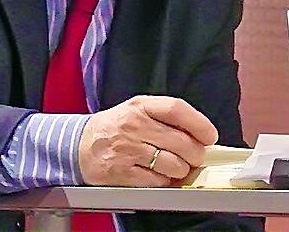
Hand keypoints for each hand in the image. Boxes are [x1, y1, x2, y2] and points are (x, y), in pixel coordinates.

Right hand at [77, 95, 217, 186]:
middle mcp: (134, 126)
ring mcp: (128, 150)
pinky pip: (157, 181)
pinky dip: (164, 181)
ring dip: (181, 170)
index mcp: (140, 106)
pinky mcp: (122, 173)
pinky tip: (158, 174)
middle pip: (181, 142)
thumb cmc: (114, 127)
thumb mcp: (136, 110)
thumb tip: (200, 134)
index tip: (209, 135)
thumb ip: (165, 117)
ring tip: (174, 166)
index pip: (177, 109)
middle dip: (195, 154)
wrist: (78, 145)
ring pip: (173, 165)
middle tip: (194, 156)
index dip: (199, 124)